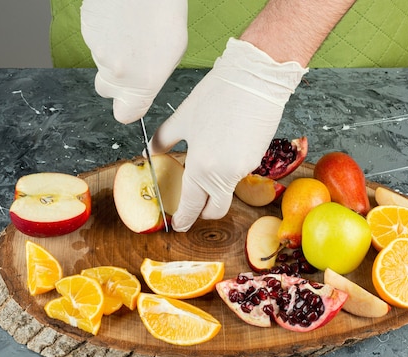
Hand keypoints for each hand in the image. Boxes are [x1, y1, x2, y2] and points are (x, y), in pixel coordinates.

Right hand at [80, 0, 187, 123]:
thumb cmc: (162, 10)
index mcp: (141, 83)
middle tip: (134, 58)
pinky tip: (121, 18)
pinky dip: (106, 33)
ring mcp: (97, 51)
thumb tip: (145, 83)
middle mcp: (116, 73)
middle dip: (117, 79)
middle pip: (107, 88)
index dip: (128, 108)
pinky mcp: (86, 31)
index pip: (124, 115)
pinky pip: (95, 40)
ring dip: (114, 51)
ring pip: (101, 62)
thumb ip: (154, 76)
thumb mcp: (174, 51)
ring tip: (133, 29)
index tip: (133, 101)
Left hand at [150, 38, 307, 231]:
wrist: (255, 80)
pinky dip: (228, 168)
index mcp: (201, 169)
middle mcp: (224, 176)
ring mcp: (244, 170)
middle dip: (202, 212)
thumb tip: (150, 152)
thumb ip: (163, 140)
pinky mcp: (257, 160)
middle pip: (215, 210)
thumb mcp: (182, 118)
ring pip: (226, 190)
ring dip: (214, 186)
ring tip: (204, 162)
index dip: (183, 219)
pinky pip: (238, 173)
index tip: (178, 225)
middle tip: (191, 205)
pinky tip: (223, 146)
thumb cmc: (217, 96)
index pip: (191, 207)